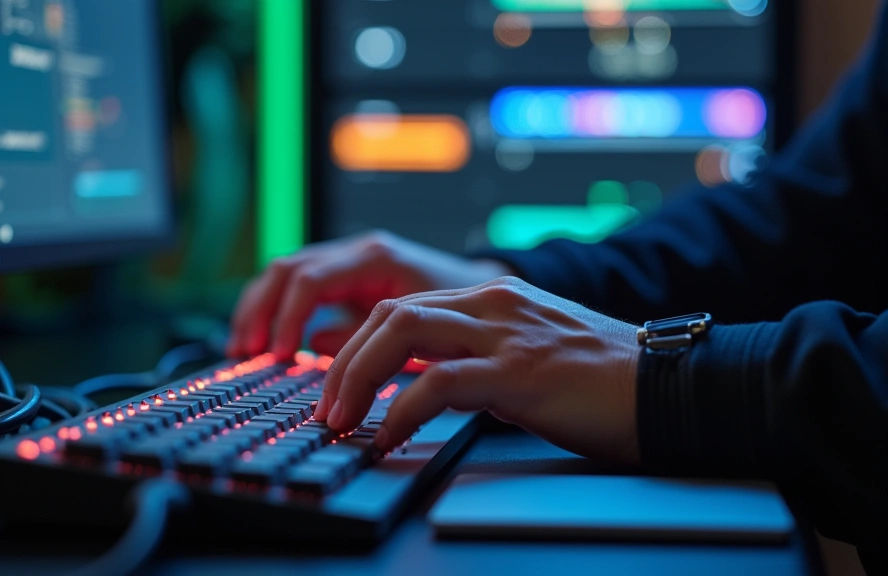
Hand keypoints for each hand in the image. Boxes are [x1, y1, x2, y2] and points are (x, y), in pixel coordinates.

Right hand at [227, 231, 512, 359]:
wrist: (485, 288)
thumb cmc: (461, 309)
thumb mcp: (422, 330)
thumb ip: (373, 340)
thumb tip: (318, 350)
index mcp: (376, 258)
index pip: (311, 279)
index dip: (288, 318)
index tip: (280, 355)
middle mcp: (358, 251)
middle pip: (287, 269)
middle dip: (260, 310)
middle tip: (246, 352)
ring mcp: (349, 259)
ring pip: (285, 272)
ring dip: (258, 308)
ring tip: (244, 348)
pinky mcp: (345, 275)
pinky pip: (297, 284)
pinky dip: (275, 309)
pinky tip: (266, 340)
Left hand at [316, 277, 641, 465]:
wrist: (674, 386)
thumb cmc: (605, 382)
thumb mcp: (528, 355)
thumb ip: (478, 358)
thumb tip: (424, 384)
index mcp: (493, 297)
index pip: (402, 307)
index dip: (357, 346)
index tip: (337, 387)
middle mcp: (493, 303)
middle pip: (389, 313)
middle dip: (343, 362)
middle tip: (327, 409)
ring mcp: (506, 333)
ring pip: (401, 331)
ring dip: (356, 378)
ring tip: (342, 422)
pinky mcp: (521, 372)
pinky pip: (439, 383)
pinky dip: (402, 410)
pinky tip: (390, 438)